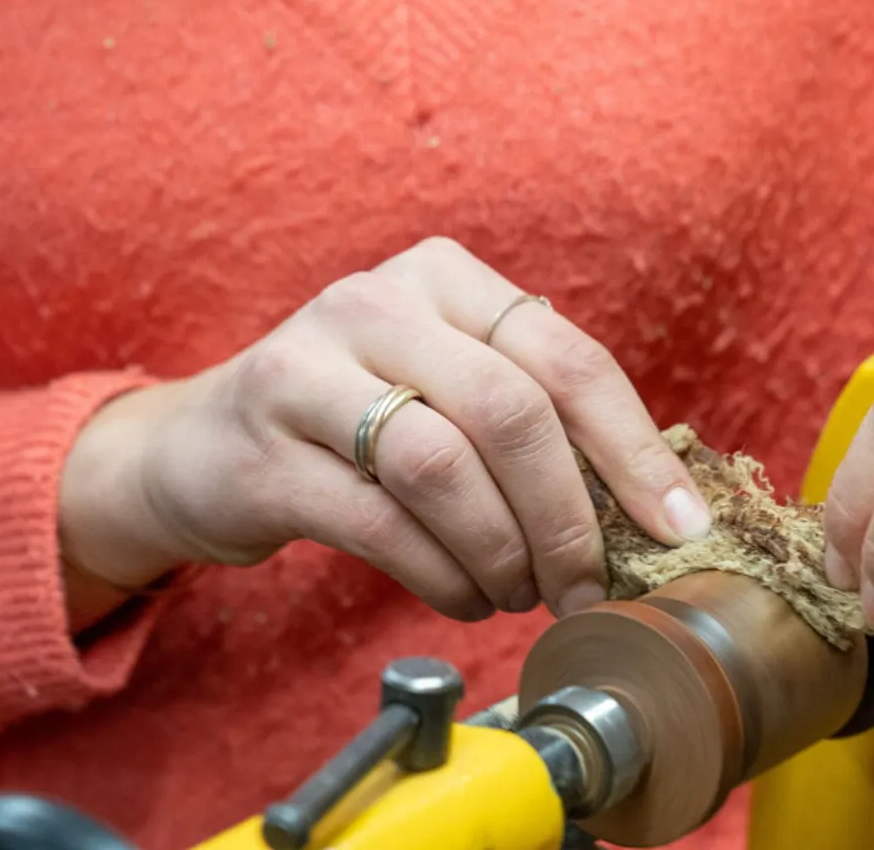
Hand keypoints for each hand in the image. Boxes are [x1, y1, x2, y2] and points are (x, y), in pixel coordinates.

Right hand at [59, 237, 710, 627]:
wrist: (198, 445)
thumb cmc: (355, 421)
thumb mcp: (443, 385)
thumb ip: (533, 419)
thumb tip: (653, 509)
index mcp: (443, 276)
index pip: (565, 356)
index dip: (633, 449)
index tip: (675, 527)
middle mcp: (374, 302)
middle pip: (509, 409)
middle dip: (568, 516)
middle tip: (584, 584)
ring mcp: (306, 368)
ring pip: (442, 465)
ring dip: (502, 551)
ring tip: (518, 592)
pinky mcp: (262, 446)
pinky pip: (379, 522)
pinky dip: (441, 576)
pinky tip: (464, 596)